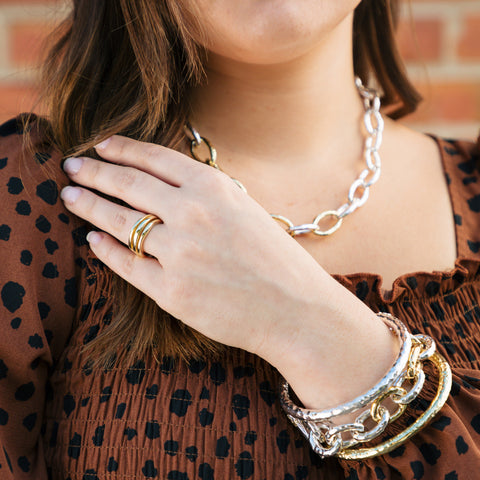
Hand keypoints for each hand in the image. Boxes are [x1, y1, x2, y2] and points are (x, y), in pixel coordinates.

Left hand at [60, 135, 396, 409]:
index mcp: (214, 188)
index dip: (121, 148)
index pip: (154, 158)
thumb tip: (159, 182)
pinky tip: (94, 239)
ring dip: (89, 206)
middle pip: (128, 184)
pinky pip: (126, 264)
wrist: (295, 309)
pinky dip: (105, 248)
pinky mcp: (170, 290)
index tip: (100, 145)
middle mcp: (192, 214)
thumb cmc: (274, 258)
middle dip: (94, 172)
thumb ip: (204, 193)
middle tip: (72, 167)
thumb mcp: (244, 209)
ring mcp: (178, 253)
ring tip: (70, 198)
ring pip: (118, 222)